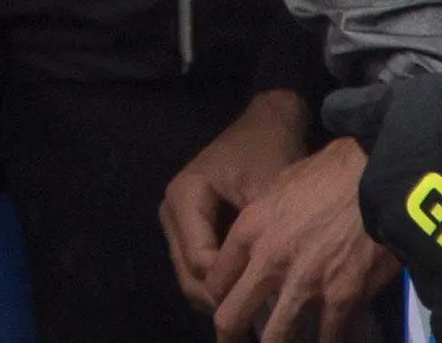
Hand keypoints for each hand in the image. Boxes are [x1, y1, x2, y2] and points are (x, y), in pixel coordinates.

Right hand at [164, 90, 311, 311]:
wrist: (270, 121)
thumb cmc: (269, 151)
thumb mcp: (268, 193)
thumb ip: (259, 241)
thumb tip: (267, 295)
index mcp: (184, 198)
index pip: (201, 261)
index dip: (230, 289)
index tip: (267, 307)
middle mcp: (171, 211)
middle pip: (189, 275)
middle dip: (222, 298)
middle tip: (259, 321)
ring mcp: (176, 221)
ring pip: (191, 276)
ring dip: (220, 294)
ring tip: (256, 313)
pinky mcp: (188, 228)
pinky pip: (198, 266)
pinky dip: (219, 283)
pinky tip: (248, 293)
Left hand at [207, 134, 401, 342]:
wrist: (377, 174)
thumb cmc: (330, 171)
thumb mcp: (280, 185)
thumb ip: (264, 222)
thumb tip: (262, 243)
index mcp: (249, 231)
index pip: (214, 281)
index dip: (219, 299)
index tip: (231, 306)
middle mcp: (268, 263)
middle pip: (230, 319)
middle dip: (232, 337)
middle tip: (241, 342)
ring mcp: (305, 285)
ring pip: (276, 339)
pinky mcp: (342, 299)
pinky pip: (328, 339)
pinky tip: (328, 342)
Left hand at [347, 25, 441, 339]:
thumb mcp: (397, 100)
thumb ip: (357, 111)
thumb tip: (330, 114)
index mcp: (374, 191)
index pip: (385, 220)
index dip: (414, 215)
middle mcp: (391, 227)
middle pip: (407, 251)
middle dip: (430, 245)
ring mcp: (425, 257)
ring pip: (431, 283)